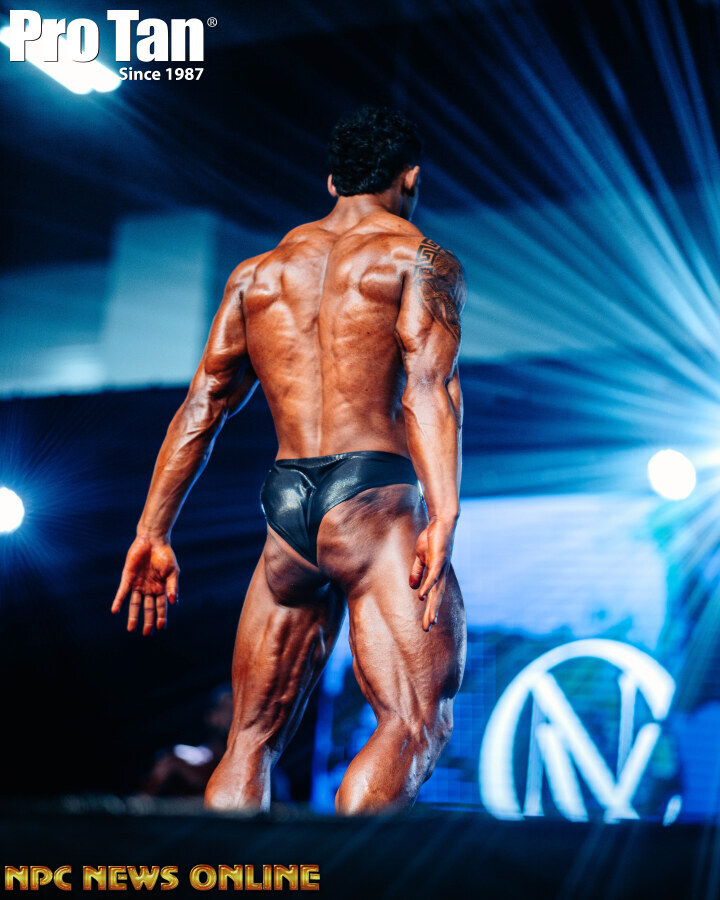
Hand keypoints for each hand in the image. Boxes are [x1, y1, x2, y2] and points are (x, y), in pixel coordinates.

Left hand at [111, 535, 179, 635]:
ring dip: (133, 616)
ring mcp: (138, 584)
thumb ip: (173, 586)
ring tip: (131, 629)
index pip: (161, 606)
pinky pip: (122, 592)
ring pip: (134, 603)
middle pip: (148, 608)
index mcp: (161, 588)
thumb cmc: (165, 555)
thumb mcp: (173, 571)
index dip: (161, 617)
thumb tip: (174, 602)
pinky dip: (119, 601)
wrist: (153, 540)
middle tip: (146, 633)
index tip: (160, 627)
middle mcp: (148, 588)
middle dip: (147, 621)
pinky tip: (115, 611)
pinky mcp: (128, 578)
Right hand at [409, 517, 455, 631]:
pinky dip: (428, 587)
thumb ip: (418, 572)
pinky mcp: (439, 560)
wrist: (441, 522)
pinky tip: (423, 597)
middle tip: (427, 629)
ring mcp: (441, 568)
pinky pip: (433, 576)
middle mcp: (441, 575)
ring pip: (437, 591)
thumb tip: (414, 587)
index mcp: (436, 575)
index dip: (430, 610)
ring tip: (429, 620)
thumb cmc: (432, 538)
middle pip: (437, 598)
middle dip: (431, 613)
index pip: (433, 596)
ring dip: (433, 606)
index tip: (426, 625)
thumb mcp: (421, 557)